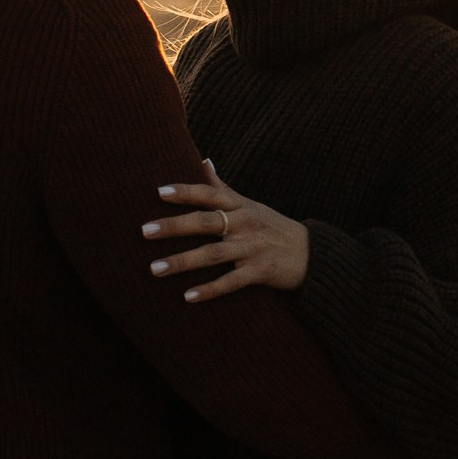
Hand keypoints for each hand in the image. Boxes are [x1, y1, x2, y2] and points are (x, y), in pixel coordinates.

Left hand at [143, 161, 308, 302]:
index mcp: (240, 205)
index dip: (185, 191)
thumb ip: (223, 186)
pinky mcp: (261, 271)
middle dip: (174, 226)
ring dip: (182, 261)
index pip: (209, 193)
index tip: (159, 192)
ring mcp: (253, 248)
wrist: (312, 254)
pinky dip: (210, 289)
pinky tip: (188, 297)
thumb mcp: (250, 203)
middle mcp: (245, 223)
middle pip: (205, 222)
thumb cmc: (272, 226)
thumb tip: (203, 161)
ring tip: (155, 269)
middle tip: (145, 231)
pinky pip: (231, 282)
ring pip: (213, 254)